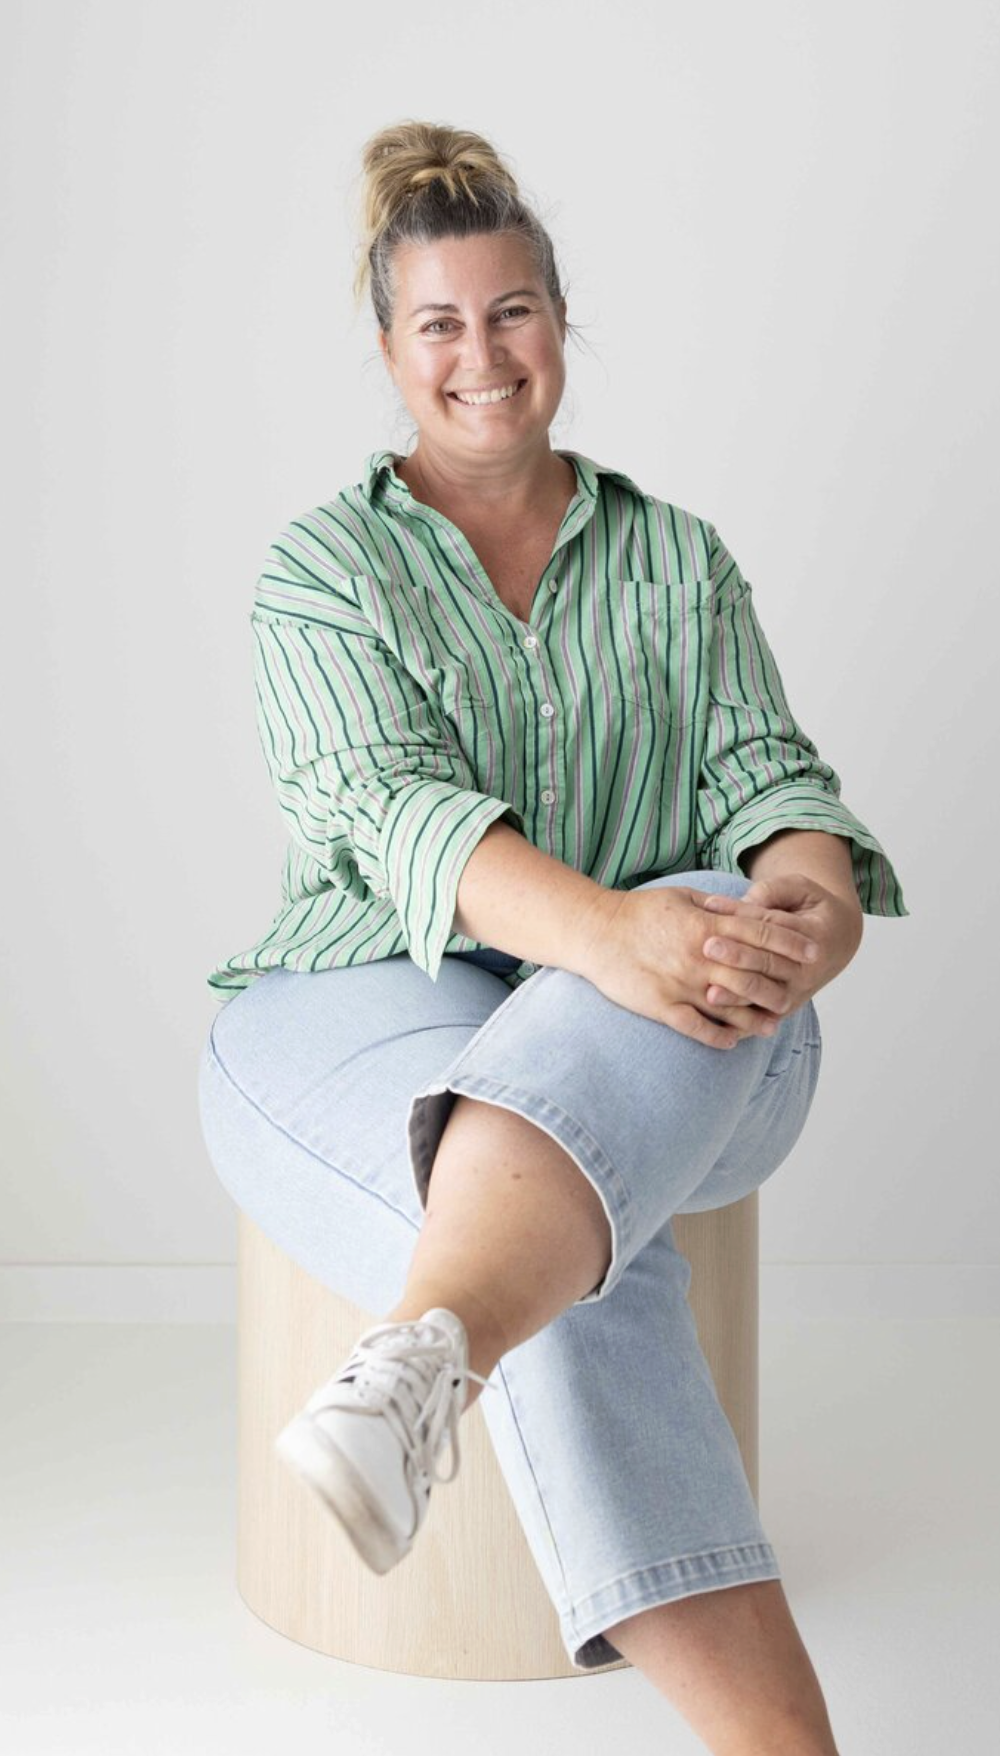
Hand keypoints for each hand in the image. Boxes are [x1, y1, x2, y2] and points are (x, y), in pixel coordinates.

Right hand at [575, 882, 824, 1050]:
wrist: (595, 933)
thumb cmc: (638, 912)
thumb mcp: (680, 897)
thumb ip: (715, 906)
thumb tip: (744, 909)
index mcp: (706, 925)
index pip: (761, 934)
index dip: (791, 943)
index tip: (813, 951)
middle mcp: (699, 957)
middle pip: (753, 973)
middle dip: (781, 983)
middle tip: (798, 991)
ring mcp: (681, 984)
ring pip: (730, 1006)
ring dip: (755, 1018)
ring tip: (773, 1024)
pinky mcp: (661, 1006)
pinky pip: (697, 1028)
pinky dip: (719, 1037)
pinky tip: (733, 1041)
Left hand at [697, 872, 863, 1021]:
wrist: (834, 942)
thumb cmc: (809, 908)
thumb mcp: (800, 888)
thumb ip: (773, 891)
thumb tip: (743, 902)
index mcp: (815, 935)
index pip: (775, 927)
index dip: (742, 917)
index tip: (712, 909)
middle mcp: (808, 969)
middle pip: (769, 964)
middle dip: (737, 956)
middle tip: (707, 947)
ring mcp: (796, 992)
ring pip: (764, 996)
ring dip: (737, 996)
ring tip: (709, 994)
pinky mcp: (784, 1008)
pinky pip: (761, 1018)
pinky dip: (740, 1022)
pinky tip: (717, 1023)